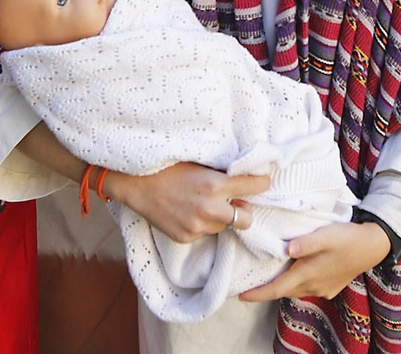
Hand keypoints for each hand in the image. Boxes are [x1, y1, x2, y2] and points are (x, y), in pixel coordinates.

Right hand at [102, 162, 270, 243]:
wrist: (135, 183)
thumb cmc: (168, 166)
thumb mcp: (200, 162)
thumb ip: (223, 174)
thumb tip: (245, 178)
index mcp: (215, 185)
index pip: (254, 186)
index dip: (261, 182)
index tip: (264, 181)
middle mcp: (209, 208)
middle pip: (245, 219)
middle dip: (242, 210)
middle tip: (234, 200)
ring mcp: (197, 226)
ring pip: (224, 227)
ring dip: (220, 217)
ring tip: (202, 203)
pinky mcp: (185, 237)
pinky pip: (204, 233)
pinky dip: (202, 224)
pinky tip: (187, 211)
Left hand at [239, 221, 391, 301]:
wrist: (374, 245)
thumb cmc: (348, 237)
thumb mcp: (327, 235)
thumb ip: (307, 242)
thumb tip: (287, 249)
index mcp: (308, 273)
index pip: (276, 288)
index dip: (258, 294)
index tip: (240, 296)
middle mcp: (313, 285)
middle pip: (284, 290)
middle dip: (267, 289)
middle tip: (250, 282)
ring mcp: (323, 288)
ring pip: (295, 290)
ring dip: (282, 285)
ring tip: (269, 275)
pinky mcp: (331, 286)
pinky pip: (308, 288)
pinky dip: (297, 282)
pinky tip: (296, 271)